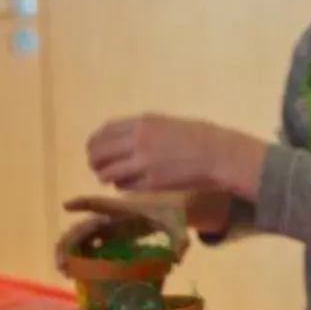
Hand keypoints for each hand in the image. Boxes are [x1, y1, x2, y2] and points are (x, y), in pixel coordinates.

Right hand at [54, 192, 225, 274]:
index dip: (84, 204)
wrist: (173, 209)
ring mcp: (109, 227)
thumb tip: (176, 260)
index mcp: (126, 210)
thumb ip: (180, 241)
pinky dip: (80, 256)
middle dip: (68, 243)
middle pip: (84, 226)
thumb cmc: (173, 213)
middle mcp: (112, 217)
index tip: (66, 205)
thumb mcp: (179, 227)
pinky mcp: (111, 236)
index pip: (102, 203)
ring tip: (65, 272)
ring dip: (69, 252)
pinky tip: (77, 273)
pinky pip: (90, 245)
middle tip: (62, 265)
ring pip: (81, 236)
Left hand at [87, 114, 217, 192]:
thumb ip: (142, 129)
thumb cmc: (197, 135)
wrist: (217, 154)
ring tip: (110, 178)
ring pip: (108, 173)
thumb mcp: (165, 123)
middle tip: (97, 167)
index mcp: (142, 123)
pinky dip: (122, 186)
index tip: (93, 149)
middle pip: (100, 153)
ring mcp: (143, 164)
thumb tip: (118, 140)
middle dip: (94, 161)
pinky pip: (125, 187)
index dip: (95, 143)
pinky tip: (128, 184)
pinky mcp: (151, 184)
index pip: (104, 132)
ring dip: (105, 176)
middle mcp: (138, 141)